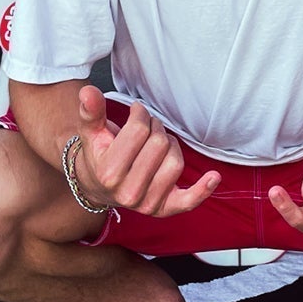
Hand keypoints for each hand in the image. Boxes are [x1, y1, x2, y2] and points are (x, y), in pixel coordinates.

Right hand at [71, 86, 218, 217]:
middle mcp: (128, 193)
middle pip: (159, 144)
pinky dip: (203, 189)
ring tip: (157, 143)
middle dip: (155, 128)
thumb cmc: (99, 154)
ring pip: (175, 162)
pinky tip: (214, 177)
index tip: (136, 113)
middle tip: (147, 127)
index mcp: (109, 173)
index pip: (139, 130)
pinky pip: (188, 201)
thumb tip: (88, 92)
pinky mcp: (164, 209)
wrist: (97, 187)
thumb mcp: (91, 132)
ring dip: (170, 146)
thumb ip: (91, 112)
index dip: (140, 115)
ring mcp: (147, 204)